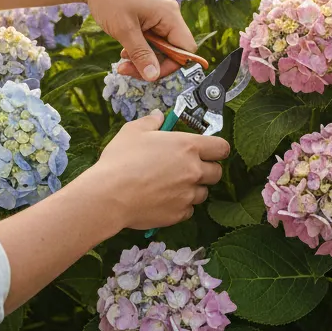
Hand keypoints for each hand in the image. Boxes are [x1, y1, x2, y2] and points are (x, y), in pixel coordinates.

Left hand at [80, 0, 195, 81]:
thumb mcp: (124, 30)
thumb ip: (141, 54)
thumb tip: (153, 77)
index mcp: (170, 15)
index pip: (186, 48)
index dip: (172, 65)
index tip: (150, 74)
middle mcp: (169, 16)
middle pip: (173, 51)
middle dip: (152, 64)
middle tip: (127, 70)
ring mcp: (159, 17)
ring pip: (160, 48)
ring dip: (143, 59)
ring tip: (122, 61)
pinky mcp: (149, 19)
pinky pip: (152, 41)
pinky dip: (139, 50)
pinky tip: (124, 52)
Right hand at [86, 111, 229, 231]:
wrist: (109, 195)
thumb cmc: (121, 160)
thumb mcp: (133, 132)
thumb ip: (151, 122)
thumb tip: (159, 116)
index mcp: (188, 146)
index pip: (222, 148)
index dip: (216, 149)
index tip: (208, 150)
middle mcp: (193, 170)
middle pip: (217, 172)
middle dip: (206, 170)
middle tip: (187, 168)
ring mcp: (187, 194)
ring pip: (203, 193)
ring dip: (193, 189)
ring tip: (172, 185)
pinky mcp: (179, 214)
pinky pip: (188, 210)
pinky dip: (180, 205)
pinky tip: (164, 200)